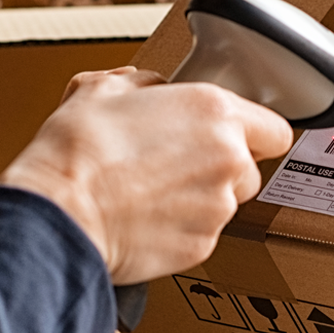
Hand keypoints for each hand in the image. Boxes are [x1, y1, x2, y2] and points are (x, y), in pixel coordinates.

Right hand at [0, 67, 293, 284]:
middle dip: (219, 167)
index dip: (252, 132)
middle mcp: (227, 161)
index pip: (273, 128)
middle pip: (248, 168)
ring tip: (149, 193)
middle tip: (174, 162)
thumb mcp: (101, 89)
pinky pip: (199, 234)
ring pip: (223, 204)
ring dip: (197, 199)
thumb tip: (147, 90)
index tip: (231, 135)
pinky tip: (142, 218)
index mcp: (214, 113)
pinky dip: (178, 229)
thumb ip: (141, 84)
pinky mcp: (200, 248)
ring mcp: (217, 209)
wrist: (60, 212)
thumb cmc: (77, 151)